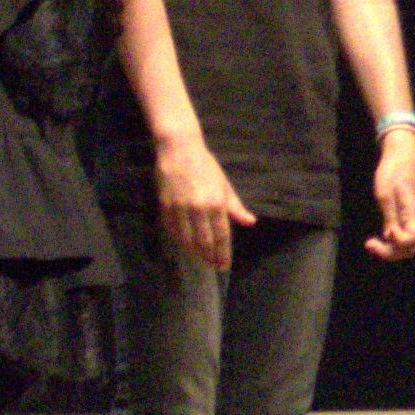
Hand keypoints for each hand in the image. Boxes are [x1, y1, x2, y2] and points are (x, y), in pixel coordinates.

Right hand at [150, 128, 249, 274]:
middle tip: (214, 265)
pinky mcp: (165, 206)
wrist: (179, 149)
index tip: (224, 265)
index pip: (221, 235)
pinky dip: (179, 240)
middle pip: (204, 240)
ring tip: (201, 258)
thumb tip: (250, 222)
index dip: (223, 253)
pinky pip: (172, 230)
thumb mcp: (224, 184)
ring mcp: (180, 208)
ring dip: (194, 251)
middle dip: (210, 256)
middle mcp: (198, 208)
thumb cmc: (205, 166)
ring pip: (187, 239)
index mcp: (216, 203)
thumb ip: (235, 206)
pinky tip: (185, 244)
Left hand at [367, 123, 414, 259]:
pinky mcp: (410, 217)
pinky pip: (405, 236)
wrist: (403, 156)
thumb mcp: (385, 193)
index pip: (412, 240)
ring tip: (371, 243)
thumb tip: (391, 237)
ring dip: (391, 249)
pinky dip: (392, 241)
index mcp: (414, 212)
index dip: (397, 244)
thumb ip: (390, 217)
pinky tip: (379, 237)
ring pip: (408, 244)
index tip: (383, 234)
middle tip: (369, 244)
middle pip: (411, 247)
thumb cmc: (393, 171)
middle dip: (391, 252)